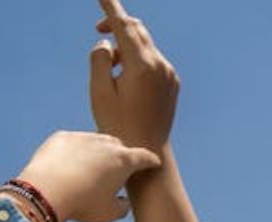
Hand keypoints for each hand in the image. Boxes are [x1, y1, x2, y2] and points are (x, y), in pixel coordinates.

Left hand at [16, 130, 161, 221]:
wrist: (47, 190)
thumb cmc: (83, 204)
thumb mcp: (109, 213)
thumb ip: (122, 207)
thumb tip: (123, 203)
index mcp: (123, 161)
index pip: (144, 157)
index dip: (150, 161)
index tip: (154, 163)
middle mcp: (105, 144)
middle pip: (118, 147)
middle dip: (121, 156)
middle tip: (117, 170)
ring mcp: (83, 137)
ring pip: (95, 142)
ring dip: (97, 152)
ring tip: (91, 168)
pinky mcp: (62, 137)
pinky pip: (73, 142)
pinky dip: (75, 152)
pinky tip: (69, 166)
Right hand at [90, 0, 179, 155]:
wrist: (148, 156)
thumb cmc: (119, 128)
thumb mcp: (99, 94)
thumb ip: (99, 60)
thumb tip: (107, 42)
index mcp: (142, 66)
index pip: (124, 25)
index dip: (111, 8)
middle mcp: (160, 65)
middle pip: (137, 30)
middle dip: (117, 26)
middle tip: (99, 30)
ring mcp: (169, 74)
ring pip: (145, 46)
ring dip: (126, 48)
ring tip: (112, 73)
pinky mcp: (172, 84)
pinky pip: (153, 62)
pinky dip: (138, 62)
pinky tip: (127, 85)